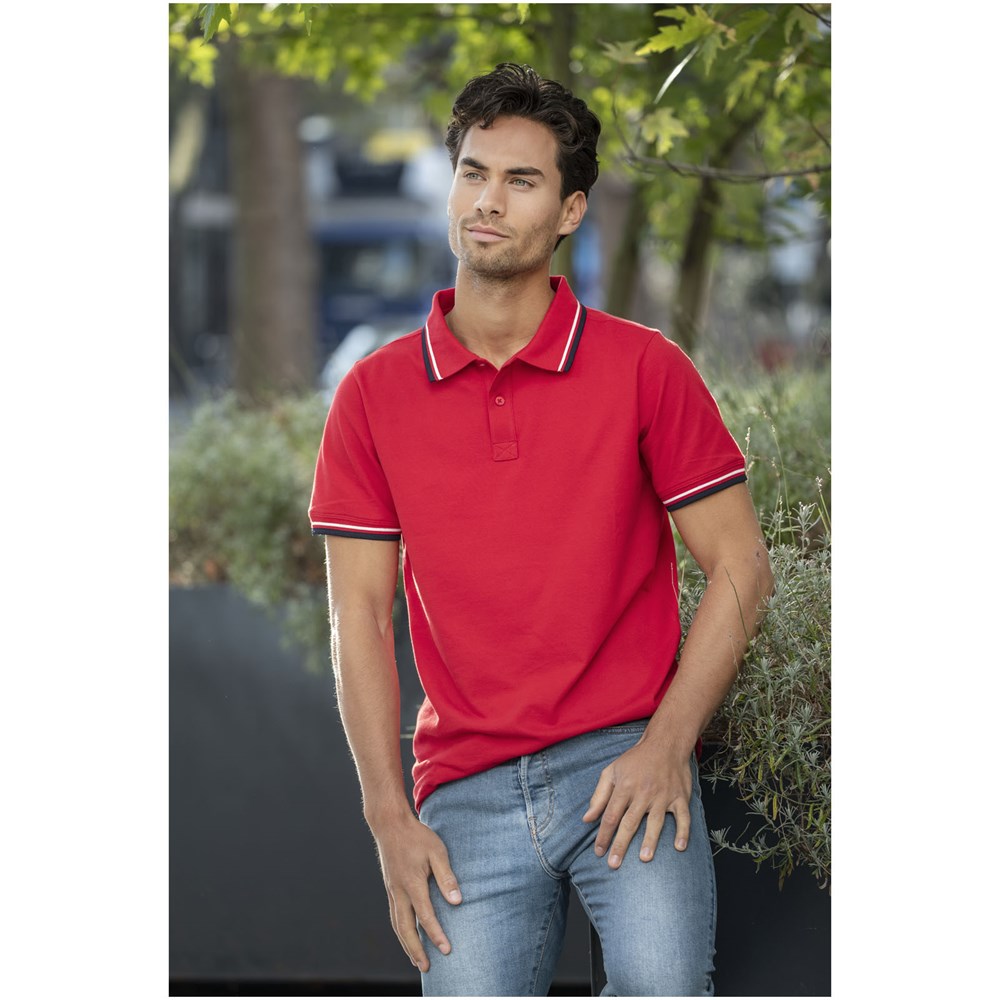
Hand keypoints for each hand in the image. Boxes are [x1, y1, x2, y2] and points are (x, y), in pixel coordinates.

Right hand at [371, 813, 461, 972]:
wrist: (390, 825)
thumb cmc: (417, 836)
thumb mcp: (437, 851)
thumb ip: (447, 876)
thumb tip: (457, 902)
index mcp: (412, 883)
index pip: (425, 916)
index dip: (436, 935)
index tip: (447, 950)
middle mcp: (399, 891)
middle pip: (405, 928)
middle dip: (416, 949)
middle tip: (426, 967)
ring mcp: (392, 890)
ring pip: (397, 924)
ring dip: (406, 944)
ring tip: (417, 960)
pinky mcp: (390, 888)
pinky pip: (394, 915)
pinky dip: (401, 931)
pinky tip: (407, 936)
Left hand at [582, 740, 691, 868]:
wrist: (665, 744)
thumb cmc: (635, 760)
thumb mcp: (612, 771)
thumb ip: (599, 796)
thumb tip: (587, 819)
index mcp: (624, 787)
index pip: (610, 816)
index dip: (603, 835)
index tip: (598, 852)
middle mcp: (643, 793)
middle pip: (629, 822)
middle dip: (620, 844)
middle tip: (613, 864)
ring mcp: (663, 795)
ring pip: (655, 821)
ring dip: (650, 840)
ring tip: (644, 858)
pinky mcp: (680, 797)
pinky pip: (683, 816)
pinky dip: (683, 831)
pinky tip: (679, 847)